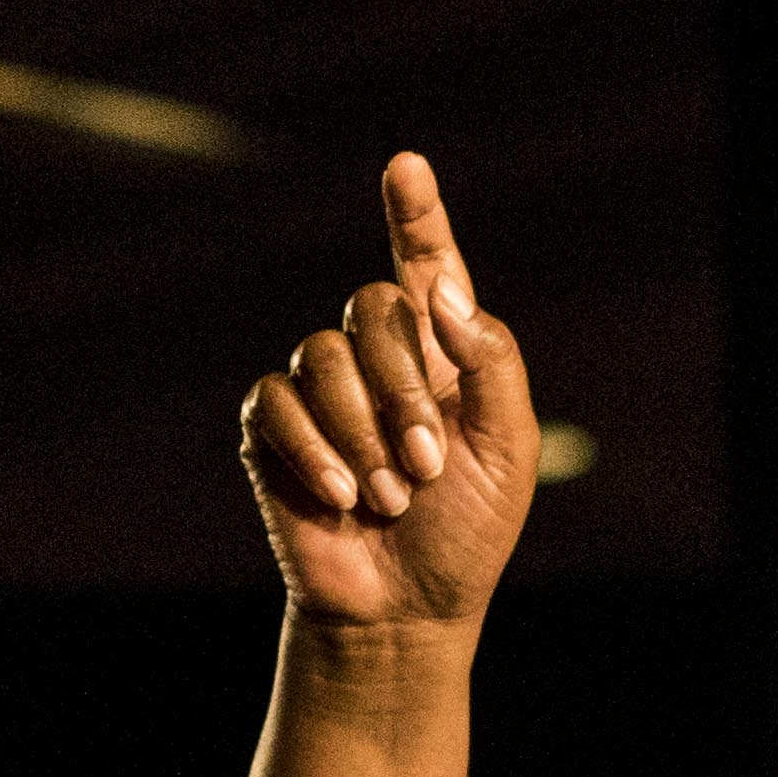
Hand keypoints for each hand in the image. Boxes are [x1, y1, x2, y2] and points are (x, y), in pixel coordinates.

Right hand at [240, 152, 540, 638]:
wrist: (404, 611)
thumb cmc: (465, 533)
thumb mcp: (508, 446)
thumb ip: (488, 358)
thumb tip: (436, 290)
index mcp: (442, 352)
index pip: (425, 263)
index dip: (415, 213)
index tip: (406, 165)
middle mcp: (375, 359)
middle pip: (369, 307)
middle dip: (401, 388)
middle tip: (424, 467)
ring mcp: (318, 393)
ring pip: (320, 356)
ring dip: (360, 434)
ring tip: (386, 496)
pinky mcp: (269, 433)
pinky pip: (273, 402)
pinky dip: (312, 450)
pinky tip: (339, 498)